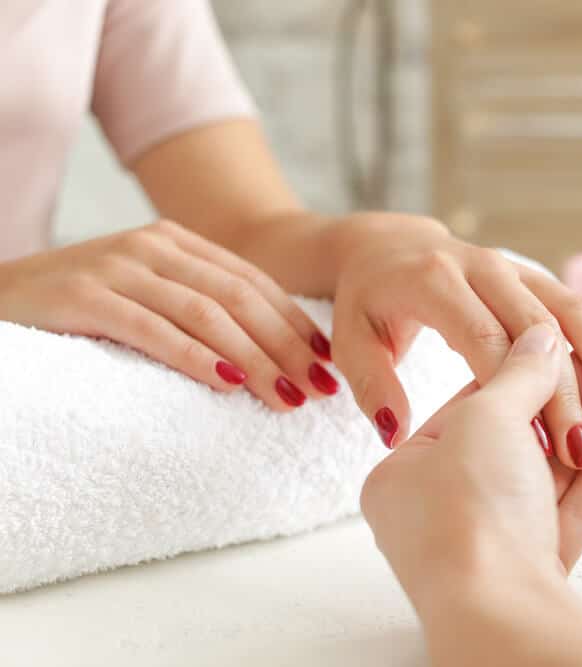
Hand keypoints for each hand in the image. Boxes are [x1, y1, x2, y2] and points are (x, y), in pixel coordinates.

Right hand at [0, 220, 338, 410]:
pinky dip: (195, 356)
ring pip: (206, 313)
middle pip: (240, 298)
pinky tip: (228, 382)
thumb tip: (271, 354)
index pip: (254, 284)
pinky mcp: (84, 296)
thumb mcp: (147, 296)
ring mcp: (118, 266)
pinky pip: (153, 329)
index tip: (328, 364)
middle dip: (286, 347)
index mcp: (176, 243)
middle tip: (319, 390)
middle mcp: (153, 246)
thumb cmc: (80, 309)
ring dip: (255, 358)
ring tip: (287, 396)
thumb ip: (198, 307)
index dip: (296, 325)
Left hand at [324, 214, 581, 464]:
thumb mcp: (353, 340)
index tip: (548, 441)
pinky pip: (574, 307)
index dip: (518, 391)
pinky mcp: (529, 276)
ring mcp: (510, 269)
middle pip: (540, 324)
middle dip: (577, 380)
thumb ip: (373, 386)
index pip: (487, 339)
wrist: (385, 246)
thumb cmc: (367, 301)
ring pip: (569, 309)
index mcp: (435, 283)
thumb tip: (394, 432)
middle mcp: (480, 269)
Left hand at [361, 323, 581, 610]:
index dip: (515, 372)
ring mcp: (487, 547)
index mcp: (402, 476)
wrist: (498, 613)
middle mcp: (438, 514)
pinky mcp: (529, 572)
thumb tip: (541, 336)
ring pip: (545, 478)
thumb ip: (517, 373)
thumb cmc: (465, 515)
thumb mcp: (486, 419)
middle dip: (564, 405)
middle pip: (511, 443)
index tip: (556, 347)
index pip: (465, 408)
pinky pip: (564, 512)